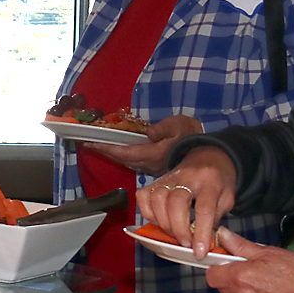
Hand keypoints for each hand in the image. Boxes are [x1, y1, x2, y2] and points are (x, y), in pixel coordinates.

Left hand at [79, 114, 201, 174]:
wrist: (206, 150)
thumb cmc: (190, 133)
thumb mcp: (178, 125)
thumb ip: (162, 129)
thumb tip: (147, 133)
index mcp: (156, 153)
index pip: (127, 152)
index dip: (108, 148)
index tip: (91, 143)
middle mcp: (151, 163)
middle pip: (123, 159)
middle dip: (104, 151)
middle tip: (87, 143)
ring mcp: (152, 166)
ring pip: (126, 162)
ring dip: (111, 155)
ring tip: (96, 146)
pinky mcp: (154, 167)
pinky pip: (133, 162)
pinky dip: (120, 156)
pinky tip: (113, 152)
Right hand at [135, 146, 237, 256]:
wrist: (208, 155)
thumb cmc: (219, 180)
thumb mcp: (227, 198)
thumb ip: (215, 218)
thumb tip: (203, 241)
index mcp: (209, 182)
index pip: (203, 208)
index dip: (201, 232)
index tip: (200, 251)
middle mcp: (186, 178)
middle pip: (175, 204)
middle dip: (178, 229)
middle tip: (186, 244)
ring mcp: (168, 178)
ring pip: (157, 200)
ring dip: (163, 223)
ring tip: (174, 234)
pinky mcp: (155, 180)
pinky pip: (144, 198)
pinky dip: (148, 213)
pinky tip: (159, 221)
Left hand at [204, 231, 293, 292]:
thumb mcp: (268, 252)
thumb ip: (241, 246)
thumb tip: (224, 236)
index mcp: (240, 277)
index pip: (212, 275)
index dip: (217, 266)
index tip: (225, 261)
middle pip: (221, 288)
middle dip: (229, 278)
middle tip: (247, 268)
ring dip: (239, 291)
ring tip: (258, 282)